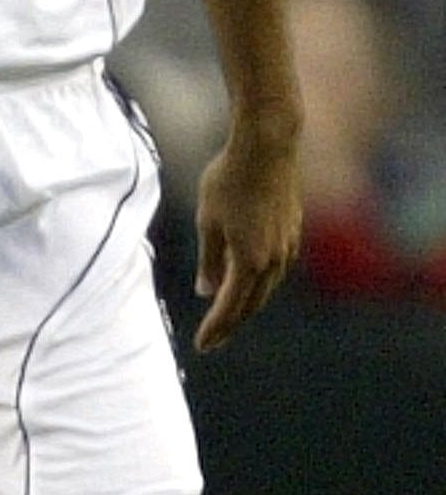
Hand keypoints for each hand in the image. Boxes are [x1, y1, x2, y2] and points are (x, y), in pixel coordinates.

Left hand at [191, 130, 299, 350]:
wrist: (267, 148)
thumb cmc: (229, 181)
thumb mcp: (208, 222)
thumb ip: (210, 260)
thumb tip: (207, 291)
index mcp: (251, 260)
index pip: (230, 306)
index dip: (215, 328)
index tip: (202, 346)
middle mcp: (274, 259)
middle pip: (252, 303)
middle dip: (231, 324)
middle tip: (213, 341)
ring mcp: (288, 245)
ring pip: (266, 287)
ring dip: (246, 305)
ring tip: (228, 317)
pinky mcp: (293, 231)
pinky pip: (275, 268)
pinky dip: (259, 283)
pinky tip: (249, 283)